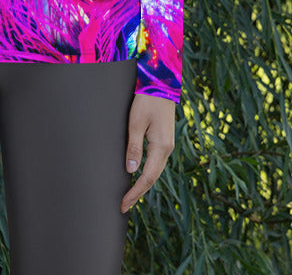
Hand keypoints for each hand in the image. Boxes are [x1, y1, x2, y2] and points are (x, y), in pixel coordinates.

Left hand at [121, 93, 174, 212]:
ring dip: (143, 185)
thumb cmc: (147, 100)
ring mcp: (167, 145)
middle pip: (153, 178)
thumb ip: (134, 147)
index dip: (135, 192)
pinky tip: (140, 177)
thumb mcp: (136, 122)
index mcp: (161, 146)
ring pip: (155, 171)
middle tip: (124, 206)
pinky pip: (156, 163)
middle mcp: (167, 149)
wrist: (161, 84)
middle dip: (138, 193)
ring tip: (130, 196)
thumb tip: (131, 171)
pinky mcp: (164, 140)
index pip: (147, 177)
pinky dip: (148, 174)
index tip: (124, 204)